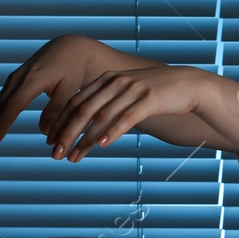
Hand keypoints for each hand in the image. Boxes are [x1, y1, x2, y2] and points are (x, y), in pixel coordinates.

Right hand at [0, 34, 108, 160]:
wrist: (68, 49)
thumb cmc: (72, 70)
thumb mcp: (70, 89)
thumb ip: (57, 110)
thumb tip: (44, 133)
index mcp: (31, 81)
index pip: (11, 108)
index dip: (0, 127)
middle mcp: (16, 80)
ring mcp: (12, 81)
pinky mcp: (13, 84)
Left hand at [44, 63, 205, 162]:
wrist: (188, 84)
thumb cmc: (156, 94)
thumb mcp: (127, 93)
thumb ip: (108, 102)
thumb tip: (89, 124)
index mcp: (106, 80)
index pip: (75, 102)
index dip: (60, 123)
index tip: (50, 142)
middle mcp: (115, 82)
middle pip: (83, 110)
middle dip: (66, 134)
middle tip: (55, 154)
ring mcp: (132, 90)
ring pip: (101, 117)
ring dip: (84, 140)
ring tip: (74, 157)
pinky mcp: (149, 100)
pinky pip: (125, 118)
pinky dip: (111, 132)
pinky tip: (100, 145)